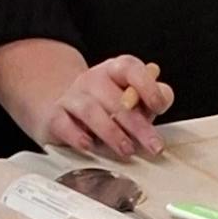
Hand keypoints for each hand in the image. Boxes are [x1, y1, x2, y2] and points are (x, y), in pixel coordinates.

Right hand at [40, 56, 173, 160]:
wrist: (62, 106)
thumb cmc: (105, 105)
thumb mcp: (131, 98)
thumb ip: (149, 99)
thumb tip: (162, 99)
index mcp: (115, 70)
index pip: (131, 68)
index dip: (147, 86)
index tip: (159, 107)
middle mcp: (93, 79)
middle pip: (116, 98)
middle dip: (137, 125)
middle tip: (152, 145)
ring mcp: (72, 96)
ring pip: (91, 110)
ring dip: (111, 132)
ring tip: (127, 150)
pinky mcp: (55, 116)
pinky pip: (64, 124)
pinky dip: (77, 136)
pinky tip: (89, 146)